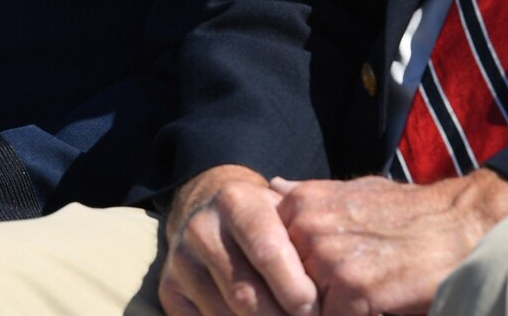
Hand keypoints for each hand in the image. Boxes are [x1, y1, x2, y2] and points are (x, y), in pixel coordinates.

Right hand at [159, 165, 318, 315]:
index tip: (315, 310)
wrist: (209, 211)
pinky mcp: (168, 289)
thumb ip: (306, 237)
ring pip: (224, 315)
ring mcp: (181, 261)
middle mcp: (202, 228)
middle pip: (244, 295)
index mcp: (236, 202)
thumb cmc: (265, 219)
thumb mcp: (285, 212)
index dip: (295, 290)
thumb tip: (339, 277)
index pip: (267, 253)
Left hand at [270, 170, 507, 315]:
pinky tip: (375, 310)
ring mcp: (328, 257)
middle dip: (305, 300)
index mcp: (301, 203)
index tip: (305, 288)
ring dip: (328, 310)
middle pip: (285, 286)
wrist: (462, 226)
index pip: (269, 257)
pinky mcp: (352, 288)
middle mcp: (307, 226)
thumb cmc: (409, 213)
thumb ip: (312, 195)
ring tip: (357, 300)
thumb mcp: (356, 190)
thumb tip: (273, 186)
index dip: (288, 279)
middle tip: (339, 294)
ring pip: (305, 307)